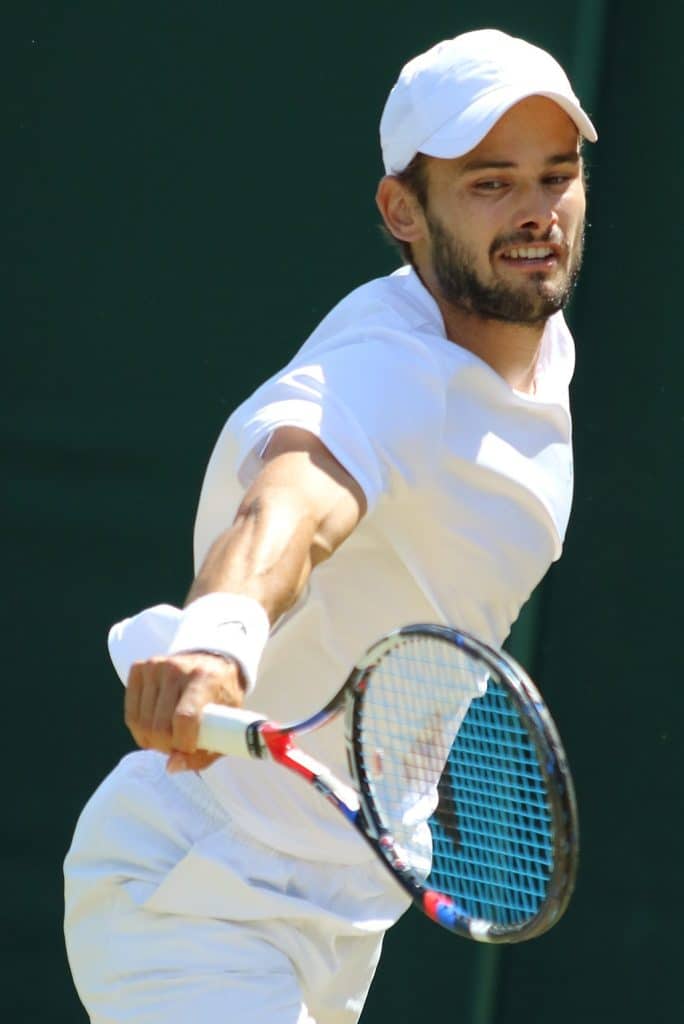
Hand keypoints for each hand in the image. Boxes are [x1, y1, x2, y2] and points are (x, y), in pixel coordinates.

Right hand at [124, 652, 244, 772]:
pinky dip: (140, 729)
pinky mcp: (139, 668)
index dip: (183, 743)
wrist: (212, 663)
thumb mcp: (226, 725)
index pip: (185, 718)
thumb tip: (171, 766)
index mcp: (204, 678)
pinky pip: (131, 714)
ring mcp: (155, 666)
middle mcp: (177, 668)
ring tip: (169, 737)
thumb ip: (203, 754)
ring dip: (152, 740)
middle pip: (159, 725)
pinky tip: (155, 726)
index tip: (189, 749)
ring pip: (141, 723)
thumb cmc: (220, 699)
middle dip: (166, 746)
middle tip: (178, 746)